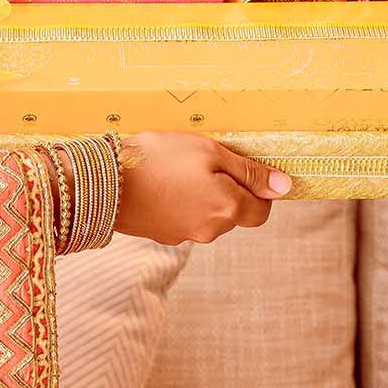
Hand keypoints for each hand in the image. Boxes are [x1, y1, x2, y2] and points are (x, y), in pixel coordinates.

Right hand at [115, 132, 291, 244]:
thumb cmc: (159, 159)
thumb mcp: (210, 152)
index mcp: (227, 209)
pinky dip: (180, 202)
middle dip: (228, 190)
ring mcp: (185, 235)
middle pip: (234, 213)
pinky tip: (162, 182)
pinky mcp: (163, 235)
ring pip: (208, 215)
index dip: (258, 189)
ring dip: (202, 195)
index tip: (239, 168)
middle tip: (203, 161)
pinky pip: (184, 218)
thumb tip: (284, 186)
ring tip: (177, 169)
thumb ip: (249, 172)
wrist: (103, 182)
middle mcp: (210, 230)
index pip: (262, 211)